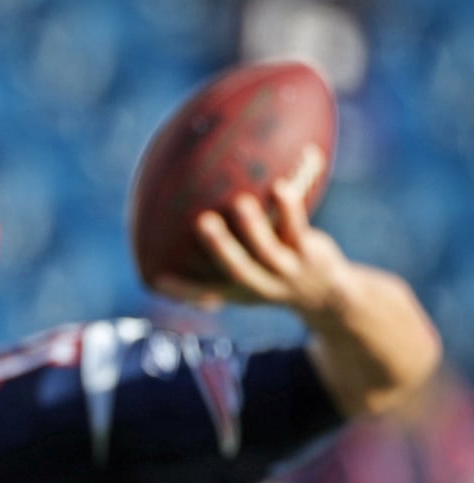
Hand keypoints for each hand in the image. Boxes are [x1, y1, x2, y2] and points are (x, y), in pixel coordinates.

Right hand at [152, 146, 352, 322]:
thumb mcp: (247, 275)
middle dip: (218, 247)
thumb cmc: (272, 277)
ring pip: (267, 250)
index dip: (181, 287)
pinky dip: (289, 208)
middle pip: (237, 269)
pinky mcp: (309, 255)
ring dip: (253, 227)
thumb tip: (183, 223)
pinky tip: (280, 186)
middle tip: (201, 221)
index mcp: (237, 290)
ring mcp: (286, 271)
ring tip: (240, 202)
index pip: (205, 292)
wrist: (327, 295)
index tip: (156, 275)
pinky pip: (297, 229)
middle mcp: (260, 284)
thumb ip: (218, 257)